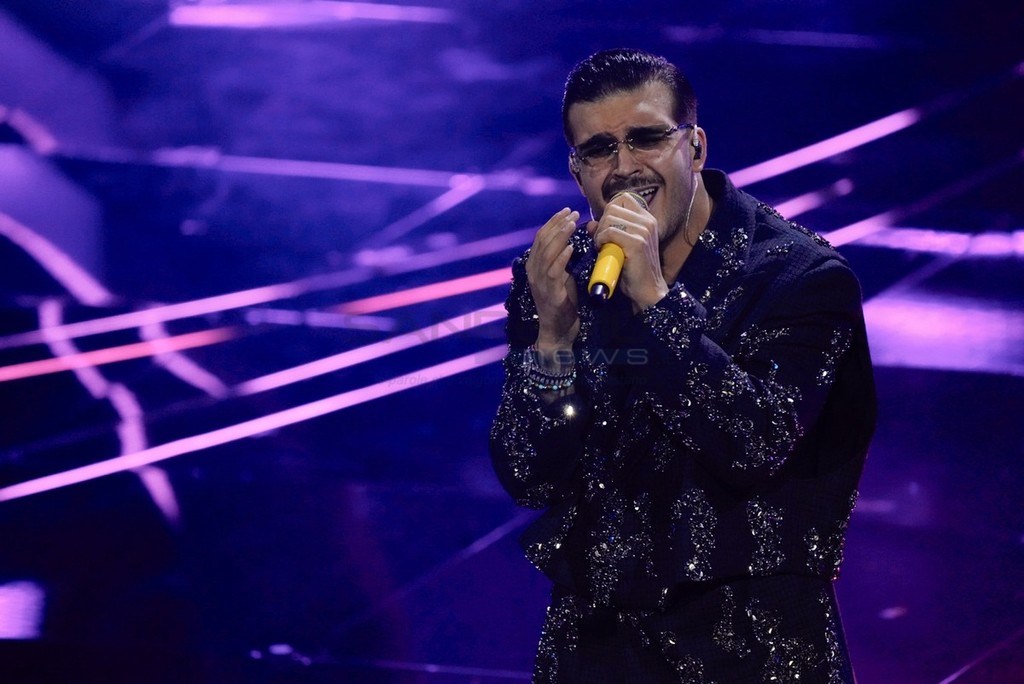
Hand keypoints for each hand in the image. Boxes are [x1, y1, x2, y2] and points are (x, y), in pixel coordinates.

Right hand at [526, 208, 580, 351]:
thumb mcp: (565, 276)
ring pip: (547, 252)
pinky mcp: (548, 292)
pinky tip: (571, 248)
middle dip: (557, 224)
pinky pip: (553, 271)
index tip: (567, 211)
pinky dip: (562, 257)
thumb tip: (578, 239)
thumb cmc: (564, 303)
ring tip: (572, 224)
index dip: (553, 222)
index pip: (541, 237)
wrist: (558, 330)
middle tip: (572, 213)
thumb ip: (567, 259)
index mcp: (535, 265)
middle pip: (542, 240)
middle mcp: (533, 270)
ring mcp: (539, 281)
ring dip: (560, 236)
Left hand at [588, 193, 668, 312]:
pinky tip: (602, 250)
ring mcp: (643, 230)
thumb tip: (590, 223)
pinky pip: (609, 232)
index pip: (622, 199)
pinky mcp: (637, 242)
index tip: (606, 227)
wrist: (647, 290)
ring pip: (609, 219)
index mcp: (647, 219)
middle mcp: (647, 221)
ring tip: (602, 246)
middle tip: (601, 240)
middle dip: (601, 223)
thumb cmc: (633, 269)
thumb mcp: (620, 246)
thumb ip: (607, 231)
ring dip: (599, 232)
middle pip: (612, 208)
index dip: (609, 210)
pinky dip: (600, 240)